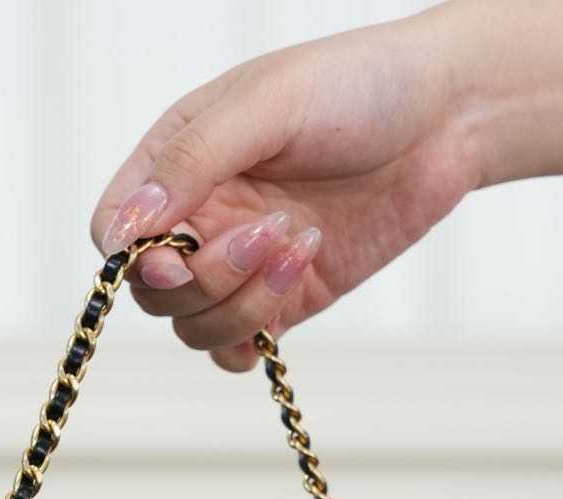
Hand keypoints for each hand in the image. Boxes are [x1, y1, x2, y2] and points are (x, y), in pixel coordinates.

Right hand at [90, 12, 482, 370]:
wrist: (446, 115)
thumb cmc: (356, 85)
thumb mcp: (267, 104)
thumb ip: (193, 161)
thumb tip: (132, 224)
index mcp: (178, 161)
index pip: (116, 230)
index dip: (133, 259)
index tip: (177, 257)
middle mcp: (203, 216)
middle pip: (156, 292)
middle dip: (207, 277)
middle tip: (272, 230)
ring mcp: (242, 264)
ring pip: (197, 326)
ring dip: (244, 300)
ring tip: (301, 241)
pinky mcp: (287, 297)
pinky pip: (238, 349)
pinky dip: (252, 339)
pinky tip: (292, 294)